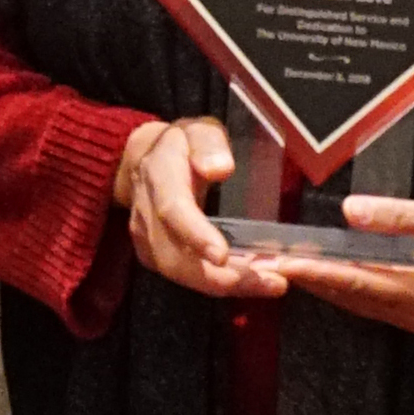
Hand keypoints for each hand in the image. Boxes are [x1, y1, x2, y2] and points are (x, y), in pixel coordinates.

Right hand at [115, 116, 288, 301]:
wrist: (143, 161)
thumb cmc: (181, 145)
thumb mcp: (197, 129)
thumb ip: (208, 143)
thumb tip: (221, 168)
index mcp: (159, 177)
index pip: (172, 210)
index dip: (195, 235)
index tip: (222, 255)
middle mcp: (145, 214)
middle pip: (176, 257)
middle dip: (222, 277)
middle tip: (270, 282)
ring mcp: (145, 239)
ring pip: (180, 274)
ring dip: (225, 285)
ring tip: (268, 284)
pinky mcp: (152, 256)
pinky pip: (184, 277)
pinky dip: (217, 285)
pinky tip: (250, 282)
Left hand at [273, 193, 413, 332]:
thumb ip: (399, 216)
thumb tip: (351, 212)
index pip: (356, 281)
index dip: (315, 272)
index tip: (281, 263)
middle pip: (348, 296)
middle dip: (305, 280)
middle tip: (261, 266)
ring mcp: (413, 314)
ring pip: (353, 300)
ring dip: (317, 284)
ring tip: (277, 268)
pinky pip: (366, 299)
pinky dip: (338, 285)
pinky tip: (316, 272)